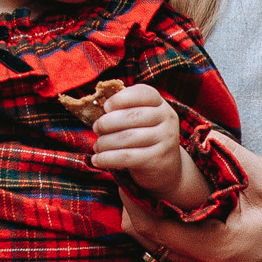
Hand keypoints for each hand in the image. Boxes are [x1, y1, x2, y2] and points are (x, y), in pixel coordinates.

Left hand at [91, 83, 205, 208]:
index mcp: (160, 104)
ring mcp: (165, 139)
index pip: (142, 93)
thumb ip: (125, 110)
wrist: (166, 167)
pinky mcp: (157, 159)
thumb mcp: (141, 120)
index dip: (121, 98)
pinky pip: (126, 156)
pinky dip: (107, 158)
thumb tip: (95, 108)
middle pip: (132, 116)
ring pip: (127, 137)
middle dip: (107, 122)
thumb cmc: (145, 138)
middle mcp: (166, 119)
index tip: (105, 107)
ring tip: (97, 146)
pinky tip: (98, 160)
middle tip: (96, 128)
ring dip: (105, 142)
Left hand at [117, 139, 261, 261]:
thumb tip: (199, 134)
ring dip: (146, 217)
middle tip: (131, 173)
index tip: (125, 168)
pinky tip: (170, 204)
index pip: (151, 225)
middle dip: (133, 206)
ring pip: (156, 247)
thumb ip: (231, 157)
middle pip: (145, 240)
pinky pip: (172, 251)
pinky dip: (163, 228)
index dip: (130, 196)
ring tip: (146, 185)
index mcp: (214, 248)